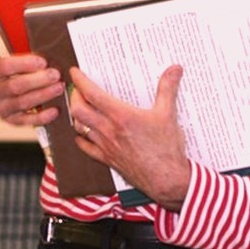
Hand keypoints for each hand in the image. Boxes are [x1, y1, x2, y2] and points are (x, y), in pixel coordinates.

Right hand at [0, 33, 63, 125]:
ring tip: (59, 87)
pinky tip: (55, 110)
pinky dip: (41, 117)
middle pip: (15, 86)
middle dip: (38, 80)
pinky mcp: (9, 119)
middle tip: (55, 74)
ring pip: (22, 102)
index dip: (23, 64)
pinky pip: (25, 121)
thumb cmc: (1, 58)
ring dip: (43, 95)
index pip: (3, 67)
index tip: (41, 61)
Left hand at [67, 64, 191, 211]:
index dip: (80, 81)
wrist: (166, 179)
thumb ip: (168, 89)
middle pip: (78, 110)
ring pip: (80, 128)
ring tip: (80, 107)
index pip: (92, 94)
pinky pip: (87, 148)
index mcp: (121, 116)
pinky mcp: (109, 160)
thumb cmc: (167, 149)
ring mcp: (107, 146)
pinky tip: (82, 134)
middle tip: (78, 89)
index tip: (75, 72)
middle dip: (74, 97)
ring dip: (77, 116)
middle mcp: (109, 130)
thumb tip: (175, 69)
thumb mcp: (168, 114)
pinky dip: (81, 139)